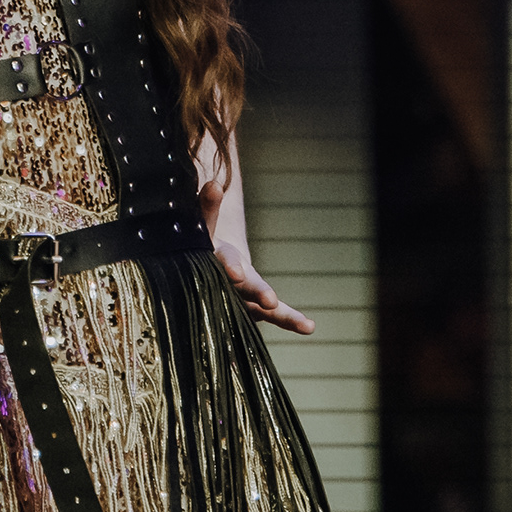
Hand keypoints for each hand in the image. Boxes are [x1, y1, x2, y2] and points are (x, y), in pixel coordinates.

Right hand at [209, 172, 313, 335]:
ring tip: (307, 326)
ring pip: (261, 309)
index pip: (223, 260)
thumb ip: (208, 208)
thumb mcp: (204, 226)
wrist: (201, 272)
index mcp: (215, 261)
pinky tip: (310, 327)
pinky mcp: (254, 310)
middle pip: (245, 290)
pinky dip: (291, 320)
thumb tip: (213, 185)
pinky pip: (274, 315)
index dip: (231, 267)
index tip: (237, 274)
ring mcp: (241, 301)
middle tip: (271, 302)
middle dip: (258, 293)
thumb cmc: (204, 246)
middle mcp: (227, 286)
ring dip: (284, 316)